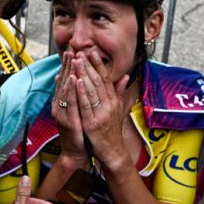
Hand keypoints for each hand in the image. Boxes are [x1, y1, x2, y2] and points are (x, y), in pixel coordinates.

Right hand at [52, 51, 85, 162]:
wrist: (76, 151)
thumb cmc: (78, 130)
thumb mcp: (76, 110)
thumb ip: (73, 94)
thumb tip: (70, 78)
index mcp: (62, 102)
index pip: (64, 80)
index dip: (67, 66)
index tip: (71, 51)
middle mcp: (58, 105)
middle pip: (63, 82)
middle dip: (67, 66)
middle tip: (70, 51)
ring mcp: (62, 113)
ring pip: (65, 90)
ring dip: (69, 73)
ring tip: (73, 60)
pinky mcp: (67, 120)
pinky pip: (70, 102)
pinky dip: (72, 90)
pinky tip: (75, 80)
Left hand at [72, 50, 129, 169]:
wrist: (112, 152)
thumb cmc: (112, 131)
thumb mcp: (118, 109)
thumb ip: (119, 92)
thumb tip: (125, 76)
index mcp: (113, 101)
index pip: (106, 79)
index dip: (98, 65)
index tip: (92, 52)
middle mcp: (109, 105)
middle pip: (98, 81)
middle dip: (89, 65)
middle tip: (81, 51)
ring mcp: (101, 114)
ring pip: (92, 90)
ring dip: (84, 74)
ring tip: (77, 60)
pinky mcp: (92, 124)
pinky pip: (86, 105)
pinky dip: (81, 93)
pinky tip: (77, 81)